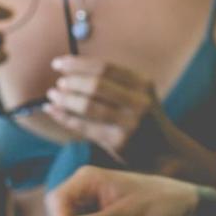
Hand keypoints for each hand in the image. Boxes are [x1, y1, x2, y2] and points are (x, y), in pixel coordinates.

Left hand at [45, 56, 174, 164]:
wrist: (163, 151)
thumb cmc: (140, 119)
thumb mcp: (136, 96)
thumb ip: (112, 84)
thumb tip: (70, 71)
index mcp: (142, 83)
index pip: (105, 68)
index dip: (77, 64)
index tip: (57, 63)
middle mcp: (138, 101)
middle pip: (96, 85)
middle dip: (71, 82)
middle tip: (58, 84)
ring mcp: (129, 122)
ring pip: (88, 106)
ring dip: (65, 100)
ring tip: (52, 96)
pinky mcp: (118, 142)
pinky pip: (84, 127)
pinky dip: (64, 117)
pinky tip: (53, 111)